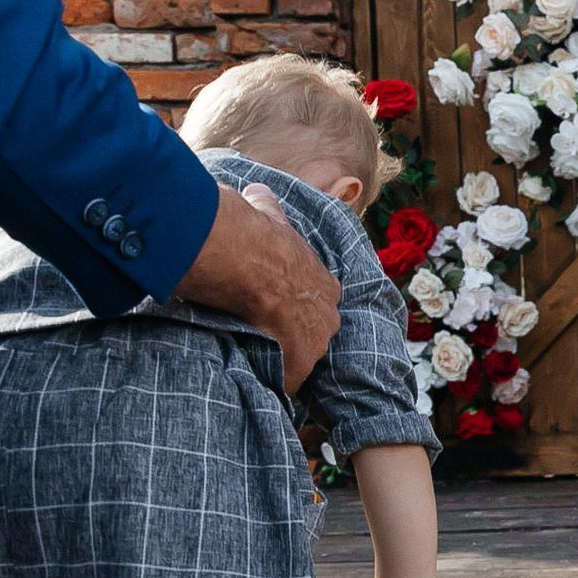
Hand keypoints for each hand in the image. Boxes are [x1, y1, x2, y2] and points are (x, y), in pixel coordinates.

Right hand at [172, 183, 339, 390]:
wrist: (248, 256)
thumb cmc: (256, 234)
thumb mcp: (271, 217)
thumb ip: (268, 207)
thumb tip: (257, 191)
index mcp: (324, 282)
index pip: (319, 302)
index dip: (300, 309)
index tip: (282, 314)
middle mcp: (328, 312)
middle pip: (317, 335)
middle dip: (297, 342)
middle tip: (271, 343)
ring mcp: (316, 338)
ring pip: (304, 358)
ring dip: (285, 365)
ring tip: (264, 369)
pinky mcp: (296, 359)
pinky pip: (288, 379)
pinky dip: (276, 384)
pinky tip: (262, 386)